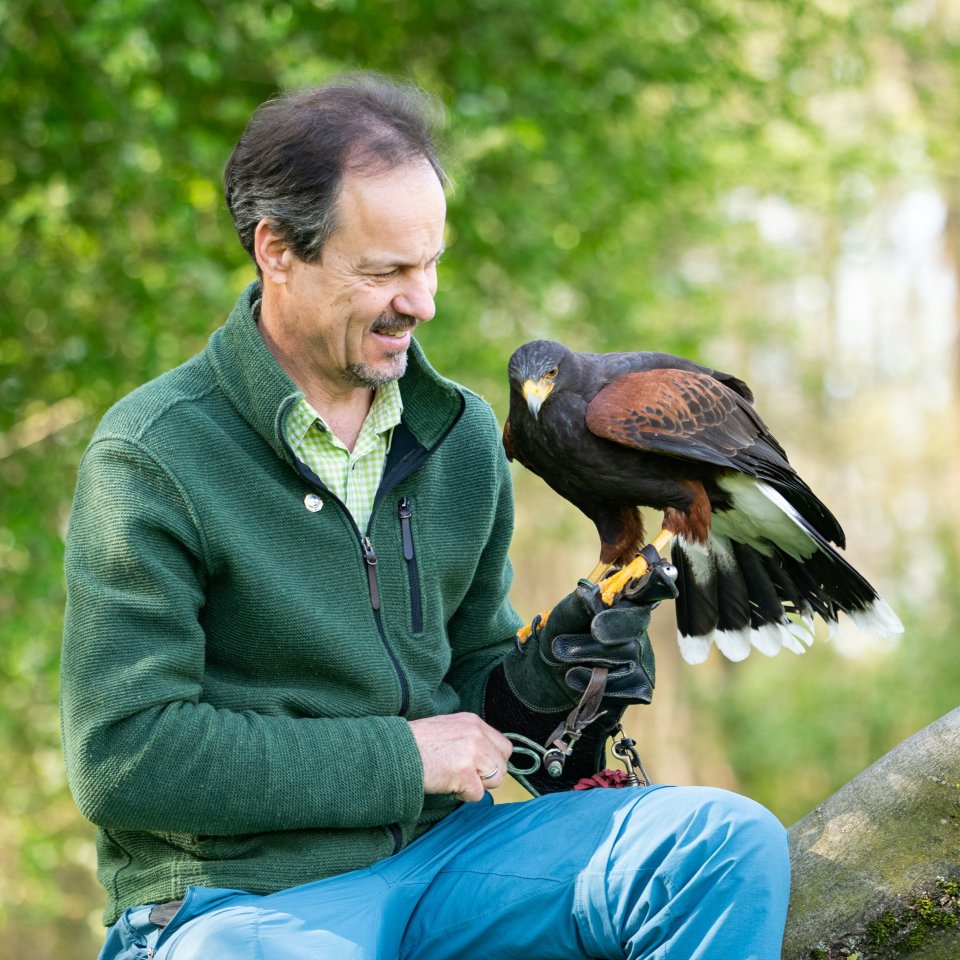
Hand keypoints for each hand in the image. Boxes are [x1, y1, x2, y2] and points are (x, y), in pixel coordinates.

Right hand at [408, 713, 512, 801]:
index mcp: (473, 721)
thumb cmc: (416, 743)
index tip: (478, 768)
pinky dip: (463, 795)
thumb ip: (470, 738)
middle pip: (503, 765)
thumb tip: (486, 758)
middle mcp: (477, 733)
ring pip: (495, 780)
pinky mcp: (465, 772)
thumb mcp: (448, 729)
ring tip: (453, 778)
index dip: (493, 761)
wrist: (396, 751)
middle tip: (464, 775)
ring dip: (476, 785)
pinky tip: (447, 783)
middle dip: (488, 776)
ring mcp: (472, 752)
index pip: (504, 746)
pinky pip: (477, 794)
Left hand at [503, 577, 662, 712]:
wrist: (549, 673)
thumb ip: (578, 605)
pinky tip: (575, 677)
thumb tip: (588, 594)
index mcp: (625, 604)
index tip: (660, 573)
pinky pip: (628, 687)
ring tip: (561, 654)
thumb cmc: (563, 634)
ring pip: (629, 655)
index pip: (649, 590)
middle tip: (590, 631)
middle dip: (611, 627)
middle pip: (637, 624)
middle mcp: (639, 630)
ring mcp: (642, 660)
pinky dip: (596, 683)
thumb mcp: (564, 616)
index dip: (656, 583)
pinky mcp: (638, 687)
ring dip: (592, 655)